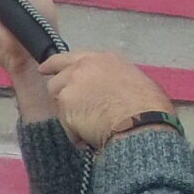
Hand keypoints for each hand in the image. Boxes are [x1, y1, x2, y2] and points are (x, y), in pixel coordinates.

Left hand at [42, 52, 175, 152]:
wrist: (140, 123)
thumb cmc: (148, 108)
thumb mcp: (135, 81)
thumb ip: (113, 79)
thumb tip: (110, 90)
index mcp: (103, 59)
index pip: (70, 57)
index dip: (55, 65)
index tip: (45, 69)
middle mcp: (84, 67)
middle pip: (57, 78)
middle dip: (60, 93)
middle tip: (66, 107)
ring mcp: (72, 84)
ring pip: (56, 99)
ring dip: (66, 113)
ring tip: (87, 125)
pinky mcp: (65, 103)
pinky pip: (63, 122)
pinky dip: (73, 132)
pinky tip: (88, 136)